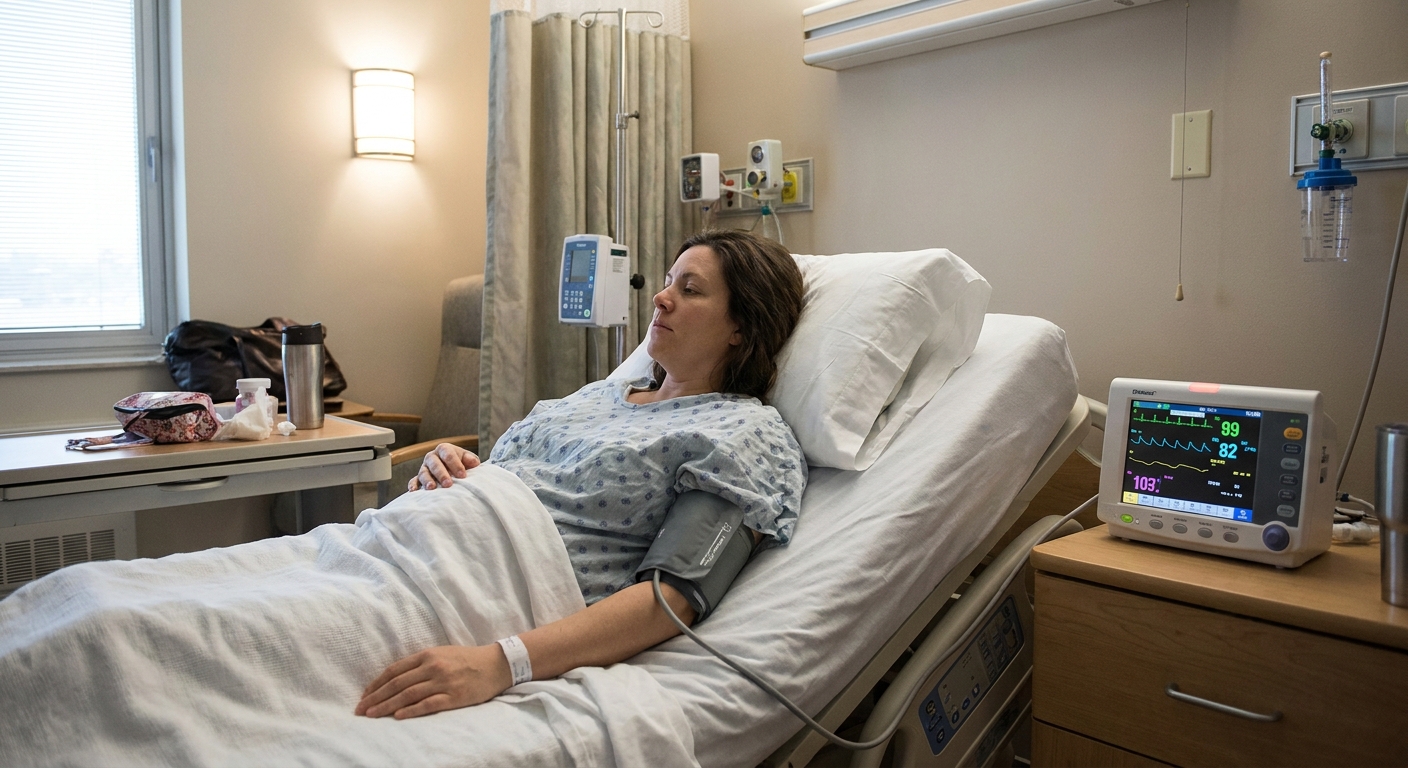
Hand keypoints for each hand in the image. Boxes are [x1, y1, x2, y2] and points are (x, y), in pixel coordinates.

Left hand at [356, 644, 512, 718]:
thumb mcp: (441, 653)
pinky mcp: (454, 696)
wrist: (496, 664)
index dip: (376, 684)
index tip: (364, 696)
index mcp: (427, 655)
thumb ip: (419, 663)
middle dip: (375, 697)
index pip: (394, 671)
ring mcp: (443, 682)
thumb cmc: (466, 659)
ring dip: (387, 706)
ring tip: (372, 715)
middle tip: (360, 710)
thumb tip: (394, 678)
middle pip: (397, 684)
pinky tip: (398, 716)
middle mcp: (432, 667)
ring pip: (408, 695)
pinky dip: (412, 710)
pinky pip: (428, 704)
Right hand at [409, 443, 480, 490]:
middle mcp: (432, 457)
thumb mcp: (467, 459)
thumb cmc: (462, 464)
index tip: (463, 475)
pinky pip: (414, 481)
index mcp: (443, 449)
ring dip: (427, 480)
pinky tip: (414, 491)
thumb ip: (470, 459)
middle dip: (441, 474)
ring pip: (423, 472)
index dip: (455, 464)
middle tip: (448, 484)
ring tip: (432, 488)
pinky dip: (413, 485)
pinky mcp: (418, 478)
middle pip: (434, 463)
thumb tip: (475, 463)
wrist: (453, 469)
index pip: (448, 454)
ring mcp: (424, 468)